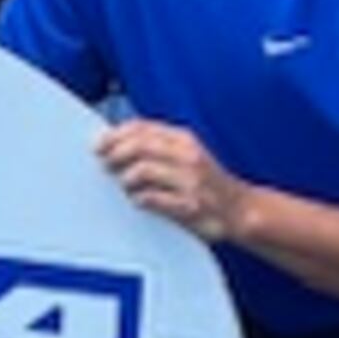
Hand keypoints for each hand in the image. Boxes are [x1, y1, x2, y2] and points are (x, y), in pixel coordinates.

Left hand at [96, 119, 249, 243]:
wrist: (239, 209)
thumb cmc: (206, 182)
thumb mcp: (187, 153)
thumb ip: (158, 145)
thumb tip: (115, 141)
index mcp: (184, 139)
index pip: (142, 127)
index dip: (115, 134)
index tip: (99, 144)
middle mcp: (188, 155)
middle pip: (139, 146)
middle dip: (115, 154)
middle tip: (105, 165)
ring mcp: (190, 181)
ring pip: (143, 171)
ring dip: (126, 179)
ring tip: (125, 186)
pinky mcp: (189, 206)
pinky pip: (152, 199)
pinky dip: (139, 199)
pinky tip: (139, 201)